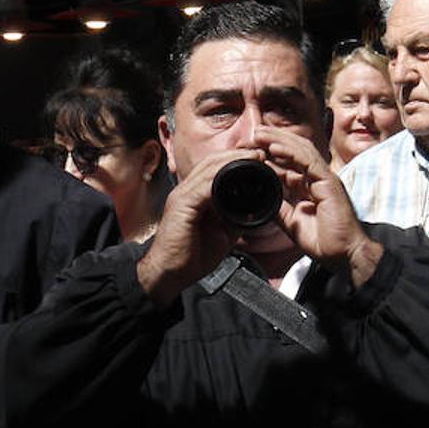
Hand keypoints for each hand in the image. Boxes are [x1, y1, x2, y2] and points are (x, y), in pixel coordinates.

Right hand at [136, 147, 263, 305]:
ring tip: (253, 158)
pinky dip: (221, 178)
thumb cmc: (189, 256)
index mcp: (194, 195)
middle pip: (211, 162)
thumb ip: (234, 217)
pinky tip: (237, 175)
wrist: (168, 274)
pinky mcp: (181, 206)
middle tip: (260, 153)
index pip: (214, 168)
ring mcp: (182, 196)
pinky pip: (202, 186)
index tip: (258, 160)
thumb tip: (254, 210)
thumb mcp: (221, 233)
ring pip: (208, 168)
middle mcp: (186, 190)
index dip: (236, 160)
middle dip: (237, 155)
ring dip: (232, 161)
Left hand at [253, 127, 382, 287]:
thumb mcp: (292, 222)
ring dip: (279, 140)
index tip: (251, 148)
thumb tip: (263, 197)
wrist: (344, 254)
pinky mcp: (329, 182)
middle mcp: (318, 178)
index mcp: (309, 186)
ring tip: (260, 134)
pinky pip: (308, 162)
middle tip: (253, 133)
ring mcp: (325, 178)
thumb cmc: (325, 241)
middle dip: (273, 139)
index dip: (271, 153)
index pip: (289, 162)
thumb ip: (280, 207)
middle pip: (295, 150)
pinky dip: (291, 152)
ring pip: (301, 150)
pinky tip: (274, 148)